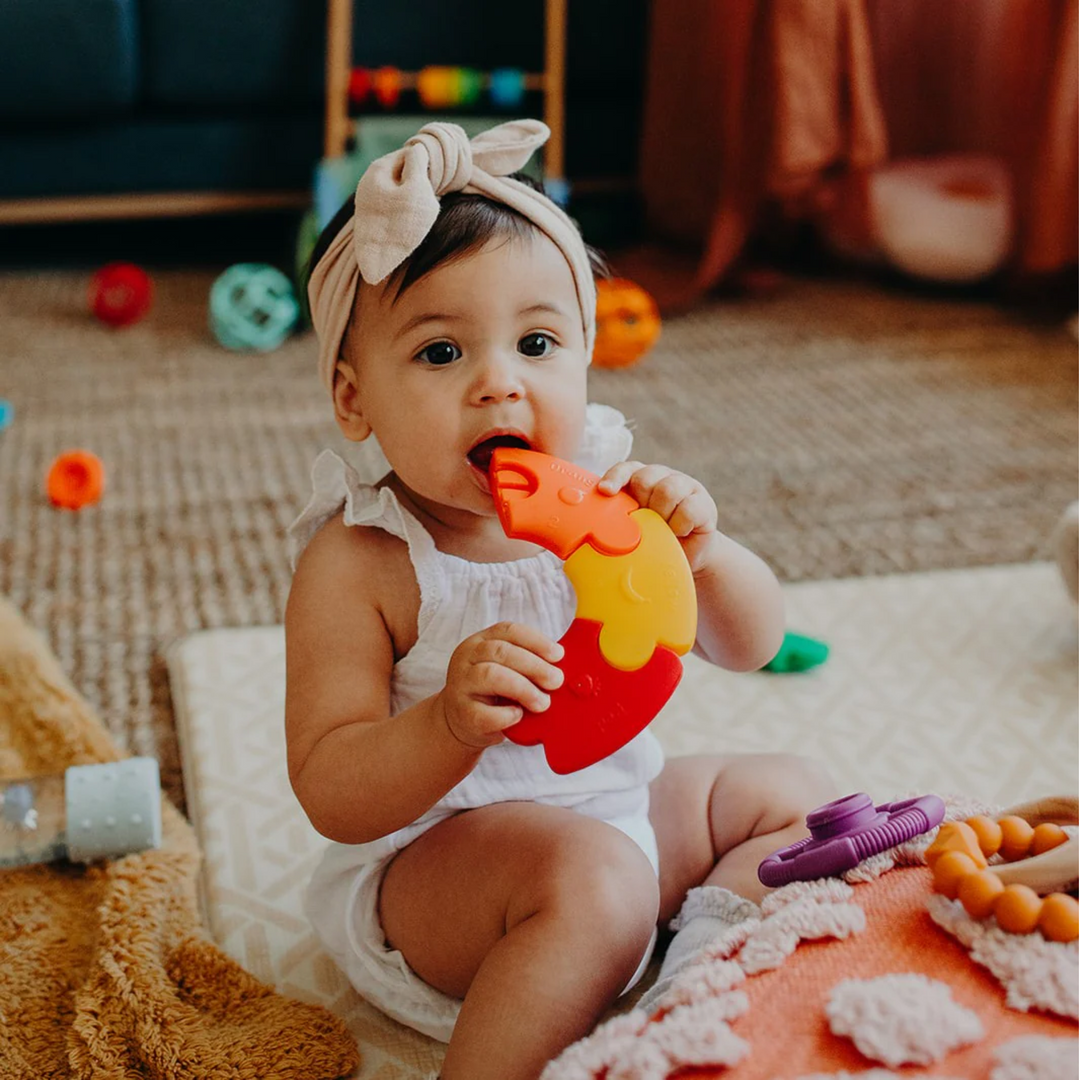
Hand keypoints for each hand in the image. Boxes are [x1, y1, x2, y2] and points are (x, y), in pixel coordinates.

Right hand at [439, 622, 564, 748]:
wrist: (461, 722)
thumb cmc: (493, 693)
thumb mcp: (507, 670)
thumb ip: (528, 665)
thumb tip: (563, 669)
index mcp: (481, 641)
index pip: (509, 631)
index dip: (537, 641)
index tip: (558, 655)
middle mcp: (466, 658)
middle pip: (501, 652)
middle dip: (535, 666)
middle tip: (556, 681)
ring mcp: (461, 685)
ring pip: (491, 675)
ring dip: (524, 689)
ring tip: (542, 703)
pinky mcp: (462, 714)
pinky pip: (486, 712)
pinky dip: (507, 715)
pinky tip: (518, 715)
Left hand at [598, 461, 718, 574]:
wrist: (686, 557)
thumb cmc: (652, 542)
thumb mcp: (630, 530)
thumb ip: (616, 521)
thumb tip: (592, 529)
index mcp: (638, 480)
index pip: (624, 469)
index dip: (614, 478)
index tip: (605, 492)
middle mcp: (661, 477)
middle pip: (644, 478)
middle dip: (642, 503)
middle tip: (644, 523)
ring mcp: (684, 487)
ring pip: (668, 490)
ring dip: (661, 515)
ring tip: (662, 530)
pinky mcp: (704, 503)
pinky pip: (688, 509)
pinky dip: (680, 525)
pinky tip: (679, 533)